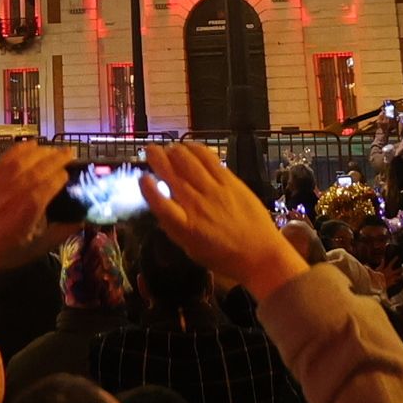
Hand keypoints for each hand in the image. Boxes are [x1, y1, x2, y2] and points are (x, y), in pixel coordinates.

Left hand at [0, 142, 76, 292]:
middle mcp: (13, 195)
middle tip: (71, 152)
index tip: (70, 174)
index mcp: (26, 213)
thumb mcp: (37, 249)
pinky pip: (5, 159)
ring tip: (55, 149)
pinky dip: (20, 149)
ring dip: (41, 151)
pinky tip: (32, 145)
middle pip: (38, 170)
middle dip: (56, 158)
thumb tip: (83, 220)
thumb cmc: (5, 253)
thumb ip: (61, 233)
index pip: (48, 186)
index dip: (61, 177)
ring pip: (23, 160)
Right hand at [141, 141, 300, 302]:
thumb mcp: (191, 249)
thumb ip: (174, 226)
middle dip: (157, 158)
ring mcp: (215, 191)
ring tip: (169, 147)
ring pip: (189, 162)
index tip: (142, 178)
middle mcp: (197, 206)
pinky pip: (209, 159)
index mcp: (185, 228)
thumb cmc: (223, 256)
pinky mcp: (231, 182)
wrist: (260, 254)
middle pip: (172, 175)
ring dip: (175, 151)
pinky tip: (189, 146)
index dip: (148, 188)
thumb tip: (161, 205)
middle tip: (149, 150)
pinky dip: (196, 149)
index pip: (160, 204)